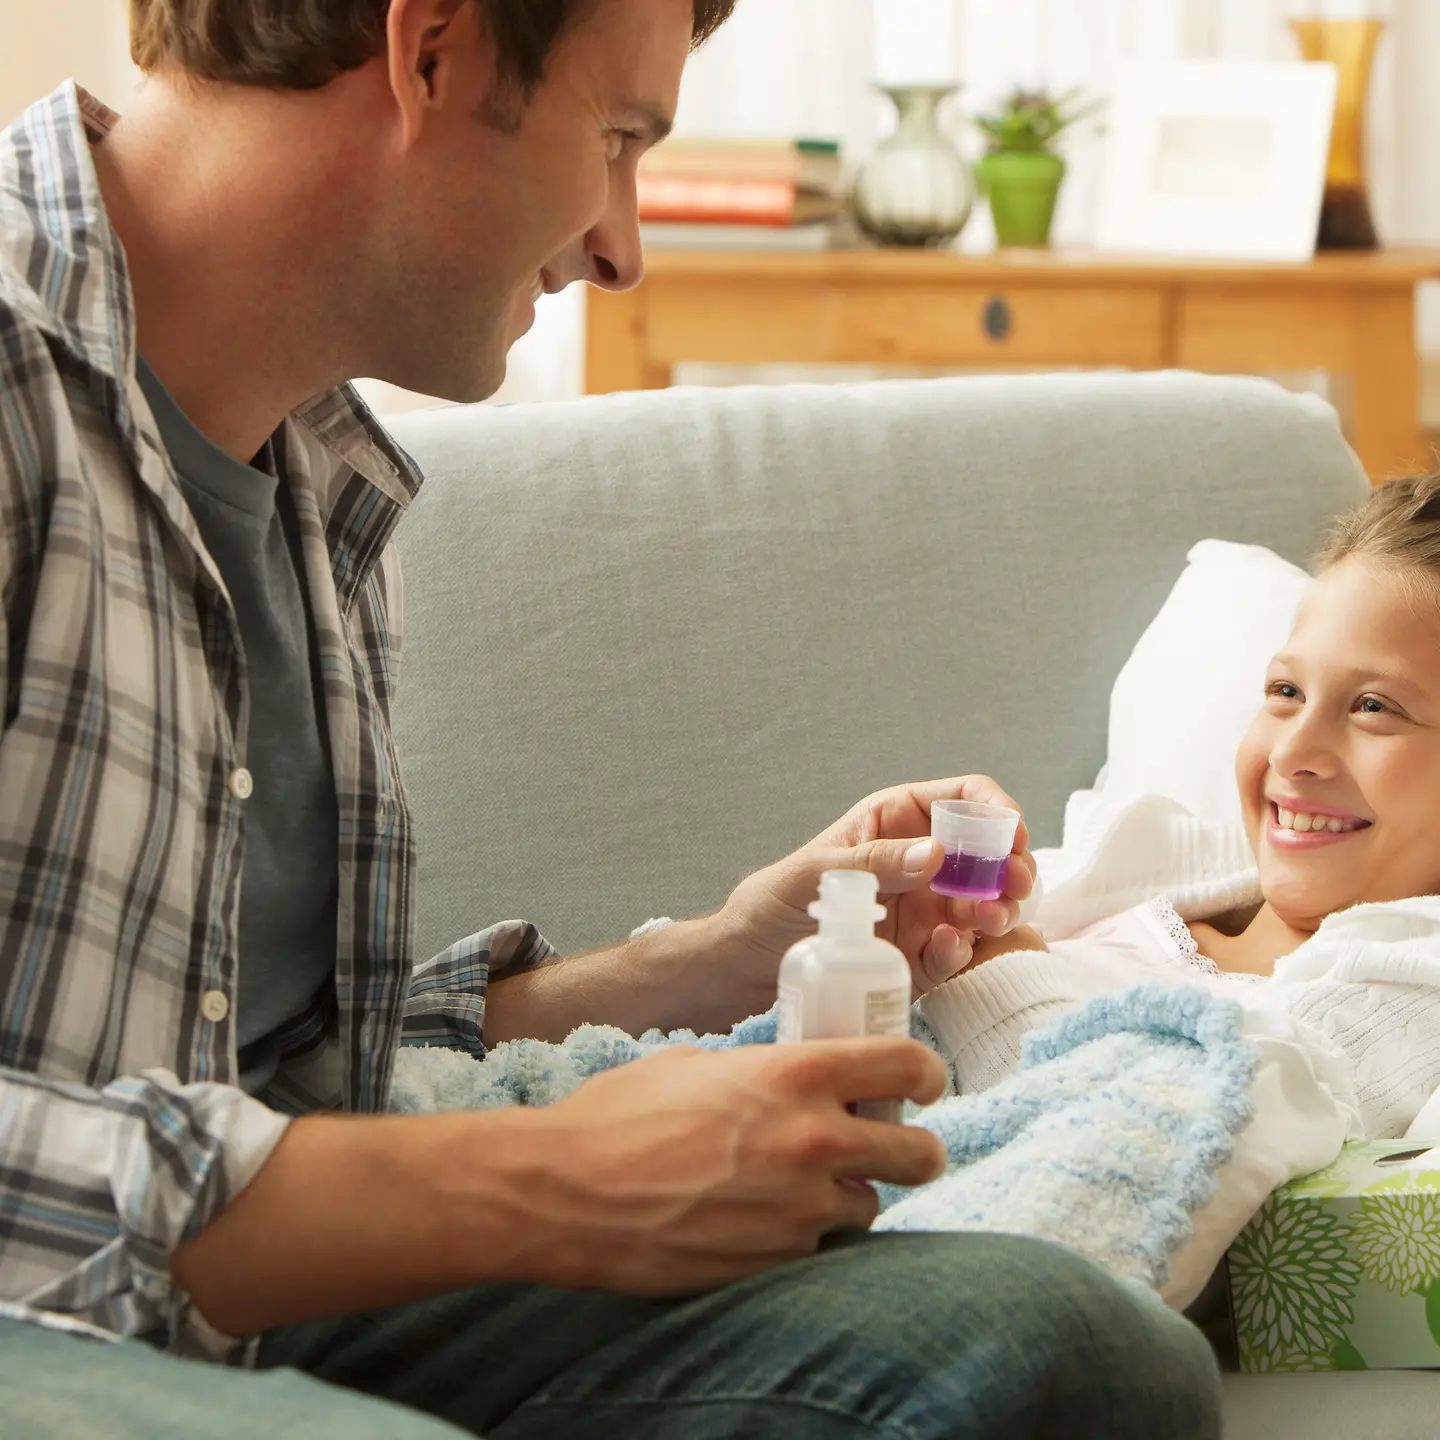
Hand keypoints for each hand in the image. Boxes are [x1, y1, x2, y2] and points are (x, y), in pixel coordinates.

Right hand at [524, 1039, 947, 1294]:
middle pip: (920, 1153)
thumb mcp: (695, 1064)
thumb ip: (759, 1072)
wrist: (568, 1192)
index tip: (921, 1083)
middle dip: (917, 1150)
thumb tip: (785, 1080)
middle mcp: (814, 1141)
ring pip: (869, 1207)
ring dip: (849, 1197)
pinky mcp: (776, 1262)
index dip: (924, 1075)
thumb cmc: (619, 1116)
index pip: (904, 1065)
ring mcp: (799, 1210)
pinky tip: (759, 1220)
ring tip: (803, 1188)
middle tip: (899, 1148)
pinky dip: (803, 1236)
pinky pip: (817, 1249)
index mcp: (797, 1075)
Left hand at [720, 776, 1036, 997]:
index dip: (996, 810)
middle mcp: (921, 863)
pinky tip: (944, 949)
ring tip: (988, 920)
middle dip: (1011, 867)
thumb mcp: (815, 874)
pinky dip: (960, 952)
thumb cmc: (773, 903)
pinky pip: (957, 953)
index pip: (964, 798)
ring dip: (997, 911)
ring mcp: (926, 911)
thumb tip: (939, 855)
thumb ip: (875, 863)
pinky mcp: (922, 958)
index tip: (1012, 835)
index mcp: (897, 821)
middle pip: (989, 855)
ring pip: (986, 904)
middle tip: (1016, 887)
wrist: (744, 967)